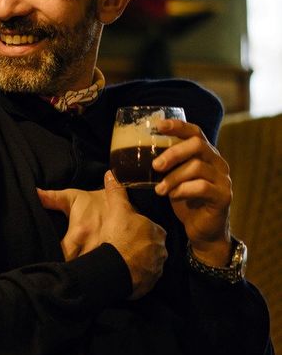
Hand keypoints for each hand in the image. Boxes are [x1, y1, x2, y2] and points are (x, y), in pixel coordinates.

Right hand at [39, 172, 166, 298]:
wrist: (115, 267)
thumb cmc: (118, 235)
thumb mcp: (117, 209)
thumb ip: (116, 192)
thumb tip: (111, 173)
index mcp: (157, 231)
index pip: (150, 228)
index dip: (137, 228)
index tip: (126, 231)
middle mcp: (161, 250)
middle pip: (150, 246)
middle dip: (139, 246)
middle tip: (122, 246)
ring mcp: (156, 269)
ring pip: (147, 262)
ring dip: (137, 262)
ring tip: (121, 260)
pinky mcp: (148, 284)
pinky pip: (142, 278)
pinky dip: (135, 275)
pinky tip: (123, 272)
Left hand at [152, 118, 231, 265]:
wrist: (202, 229)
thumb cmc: (183, 199)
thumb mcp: (171, 178)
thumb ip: (162, 164)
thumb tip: (130, 154)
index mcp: (204, 154)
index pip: (194, 132)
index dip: (178, 125)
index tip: (158, 125)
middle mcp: (217, 162)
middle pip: (197, 145)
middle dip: (173, 152)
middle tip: (155, 165)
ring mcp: (223, 179)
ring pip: (197, 167)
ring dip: (173, 177)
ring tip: (159, 189)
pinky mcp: (223, 196)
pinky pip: (203, 187)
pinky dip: (183, 190)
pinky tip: (173, 196)